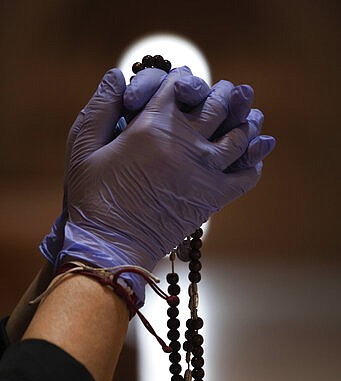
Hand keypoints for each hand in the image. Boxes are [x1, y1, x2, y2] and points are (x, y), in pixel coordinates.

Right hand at [56, 67, 274, 304]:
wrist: (112, 245)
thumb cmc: (93, 198)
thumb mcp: (83, 147)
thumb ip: (101, 107)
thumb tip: (117, 74)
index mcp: (153, 123)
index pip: (181, 84)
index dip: (184, 80)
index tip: (184, 85)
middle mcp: (186, 142)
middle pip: (219, 103)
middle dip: (224, 94)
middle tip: (228, 92)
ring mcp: (205, 170)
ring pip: (240, 135)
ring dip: (245, 122)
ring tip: (247, 117)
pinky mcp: (214, 198)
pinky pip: (247, 175)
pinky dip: (254, 161)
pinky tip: (252, 155)